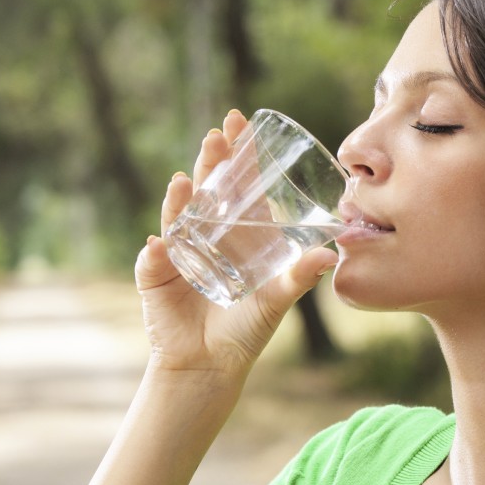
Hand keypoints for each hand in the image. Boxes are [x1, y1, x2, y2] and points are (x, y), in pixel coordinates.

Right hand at [134, 109, 338, 378]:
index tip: (240, 120)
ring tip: (187, 179)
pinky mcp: (156, 275)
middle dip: (210, 160)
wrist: (210, 364)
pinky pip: (156, 258)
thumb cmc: (246, 329)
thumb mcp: (277, 299)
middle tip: (217, 135)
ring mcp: (177, 251)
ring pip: (179, 214)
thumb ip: (299, 277)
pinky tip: (162, 243)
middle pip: (206, 188)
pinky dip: (159, 251)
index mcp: (236, 232)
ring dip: (181, 196)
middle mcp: (206, 234)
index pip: (236, 183)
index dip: (237, 153)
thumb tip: (329, 253)